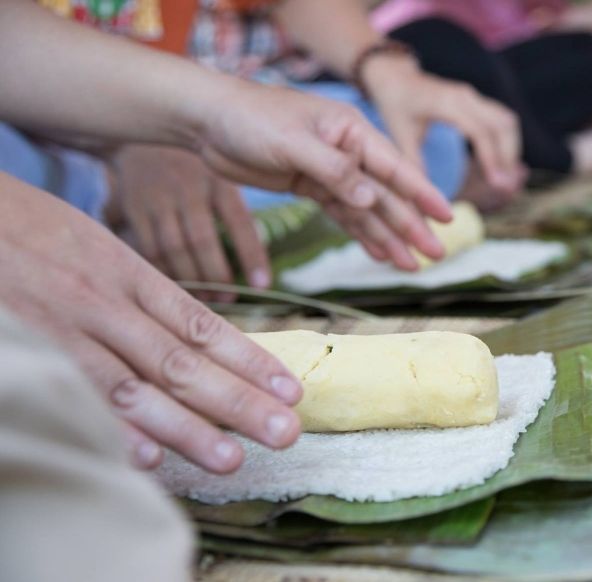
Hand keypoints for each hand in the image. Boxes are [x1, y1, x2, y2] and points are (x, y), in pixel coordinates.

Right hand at [0, 174, 303, 473]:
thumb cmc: (28, 226)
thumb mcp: (95, 243)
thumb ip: (139, 290)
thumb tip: (191, 335)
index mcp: (129, 274)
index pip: (203, 326)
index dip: (251, 361)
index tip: (291, 391)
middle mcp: (106, 303)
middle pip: (183, 362)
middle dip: (238, 401)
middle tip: (286, 434)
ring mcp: (63, 328)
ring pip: (136, 385)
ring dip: (186, 426)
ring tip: (231, 458)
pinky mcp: (28, 342)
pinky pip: (74, 392)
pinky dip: (109, 427)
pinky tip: (146, 456)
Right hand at [110, 145, 269, 300]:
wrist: (141, 135)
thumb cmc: (195, 167)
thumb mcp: (221, 175)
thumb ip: (236, 213)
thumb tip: (259, 264)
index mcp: (219, 181)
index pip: (240, 222)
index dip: (252, 256)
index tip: (262, 286)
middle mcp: (189, 188)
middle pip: (203, 240)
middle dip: (217, 275)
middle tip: (229, 300)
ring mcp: (158, 198)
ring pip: (174, 248)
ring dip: (191, 279)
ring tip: (207, 299)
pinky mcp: (134, 207)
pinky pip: (149, 248)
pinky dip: (163, 272)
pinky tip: (175, 287)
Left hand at [194, 81, 452, 270]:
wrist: (206, 119)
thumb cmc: (249, 118)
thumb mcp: (292, 142)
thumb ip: (333, 171)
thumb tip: (370, 199)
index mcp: (351, 130)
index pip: (395, 167)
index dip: (423, 194)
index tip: (447, 218)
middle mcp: (348, 150)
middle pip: (387, 194)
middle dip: (411, 226)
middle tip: (436, 256)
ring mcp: (331, 170)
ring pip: (368, 210)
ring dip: (389, 237)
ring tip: (412, 266)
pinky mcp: (311, 185)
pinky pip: (343, 215)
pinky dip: (362, 234)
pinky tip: (380, 253)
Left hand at [362, 56, 524, 196]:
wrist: (395, 76)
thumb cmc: (395, 105)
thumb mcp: (400, 136)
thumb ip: (414, 165)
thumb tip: (421, 199)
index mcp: (446, 104)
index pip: (479, 131)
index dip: (491, 157)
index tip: (495, 183)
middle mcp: (465, 96)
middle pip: (503, 124)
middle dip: (508, 156)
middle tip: (504, 185)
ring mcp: (473, 96)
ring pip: (507, 121)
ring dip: (511, 148)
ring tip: (505, 177)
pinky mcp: (477, 100)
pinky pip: (501, 119)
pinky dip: (506, 141)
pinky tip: (500, 163)